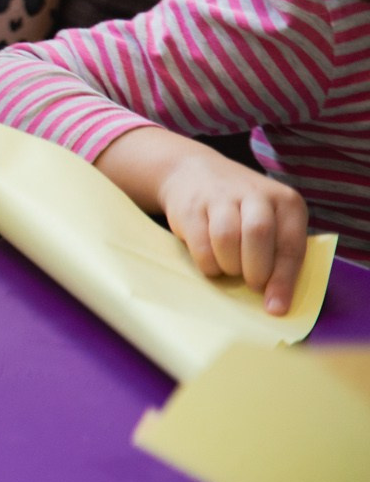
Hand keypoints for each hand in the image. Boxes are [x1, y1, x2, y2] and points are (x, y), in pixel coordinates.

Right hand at [157, 148, 308, 314]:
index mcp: (286, 201)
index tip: (275, 308)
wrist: (194, 172)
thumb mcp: (271, 219)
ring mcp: (220, 197)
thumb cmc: (242, 209)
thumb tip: (276, 300)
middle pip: (258, 235)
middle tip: (251, 283)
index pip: (290, 244)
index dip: (283, 280)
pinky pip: (200, 244)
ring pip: (226, 238)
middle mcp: (255, 194)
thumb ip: (278, 250)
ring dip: (229, 265)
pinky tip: (211, 262)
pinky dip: (207, 263)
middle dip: (255, 270)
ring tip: (230, 268)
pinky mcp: (191, 206)